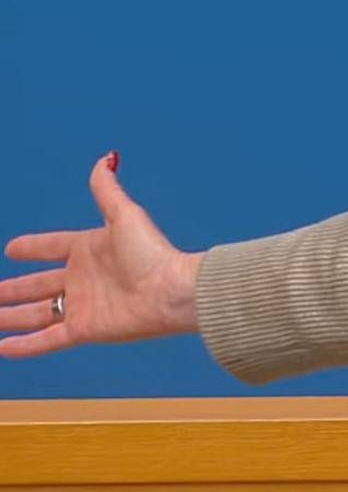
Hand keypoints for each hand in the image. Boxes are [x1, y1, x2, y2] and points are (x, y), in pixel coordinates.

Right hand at [0, 152, 203, 358]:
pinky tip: (1, 348)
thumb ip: (108, 190)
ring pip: (36, 314)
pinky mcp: (84, 330)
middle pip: (40, 285)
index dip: (33, 248)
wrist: (171, 292)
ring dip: (11, 317)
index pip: (53, 246)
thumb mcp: (125, 216)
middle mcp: (84, 279)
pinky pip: (46, 340)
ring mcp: (82, 305)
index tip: (11, 249)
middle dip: (14, 289)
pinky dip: (23, 346)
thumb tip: (106, 158)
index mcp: (91, 249)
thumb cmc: (152, 253)